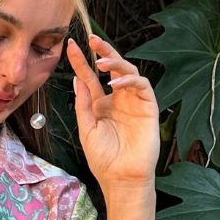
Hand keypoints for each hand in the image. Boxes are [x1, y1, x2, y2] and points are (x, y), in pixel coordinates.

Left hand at [67, 35, 159, 188]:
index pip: (91, 77)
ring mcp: (134, 102)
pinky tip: (116, 84)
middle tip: (92, 40)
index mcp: (101, 105)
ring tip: (102, 63)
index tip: (71, 46)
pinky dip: (130, 81)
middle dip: (104, 52)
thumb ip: (83, 104)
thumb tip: (78, 80)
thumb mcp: (86, 129)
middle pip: (112, 68)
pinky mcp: (148, 107)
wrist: (121, 178)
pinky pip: (142, 86)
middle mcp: (118, 100)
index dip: (81, 62)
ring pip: (128, 72)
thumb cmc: (103, 158)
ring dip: (116, 63)